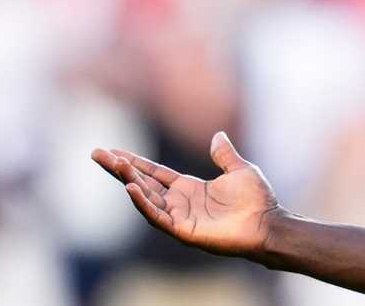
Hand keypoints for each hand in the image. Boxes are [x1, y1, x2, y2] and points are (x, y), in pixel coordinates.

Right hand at [92, 132, 282, 257]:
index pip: (155, 173)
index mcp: (189, 188)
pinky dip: (143, 202)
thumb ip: (224, 154)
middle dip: (120, 168)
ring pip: (146, 197)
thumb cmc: (257, 200)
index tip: (113, 151)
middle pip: (142, 182)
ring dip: (129, 180)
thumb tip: (218, 134)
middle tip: (97, 153)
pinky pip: (157, 215)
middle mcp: (179, 202)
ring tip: (113, 163)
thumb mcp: (239, 170)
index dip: (135, 162)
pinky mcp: (182, 230)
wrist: (267, 223)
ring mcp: (179, 216)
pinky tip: (131, 187)